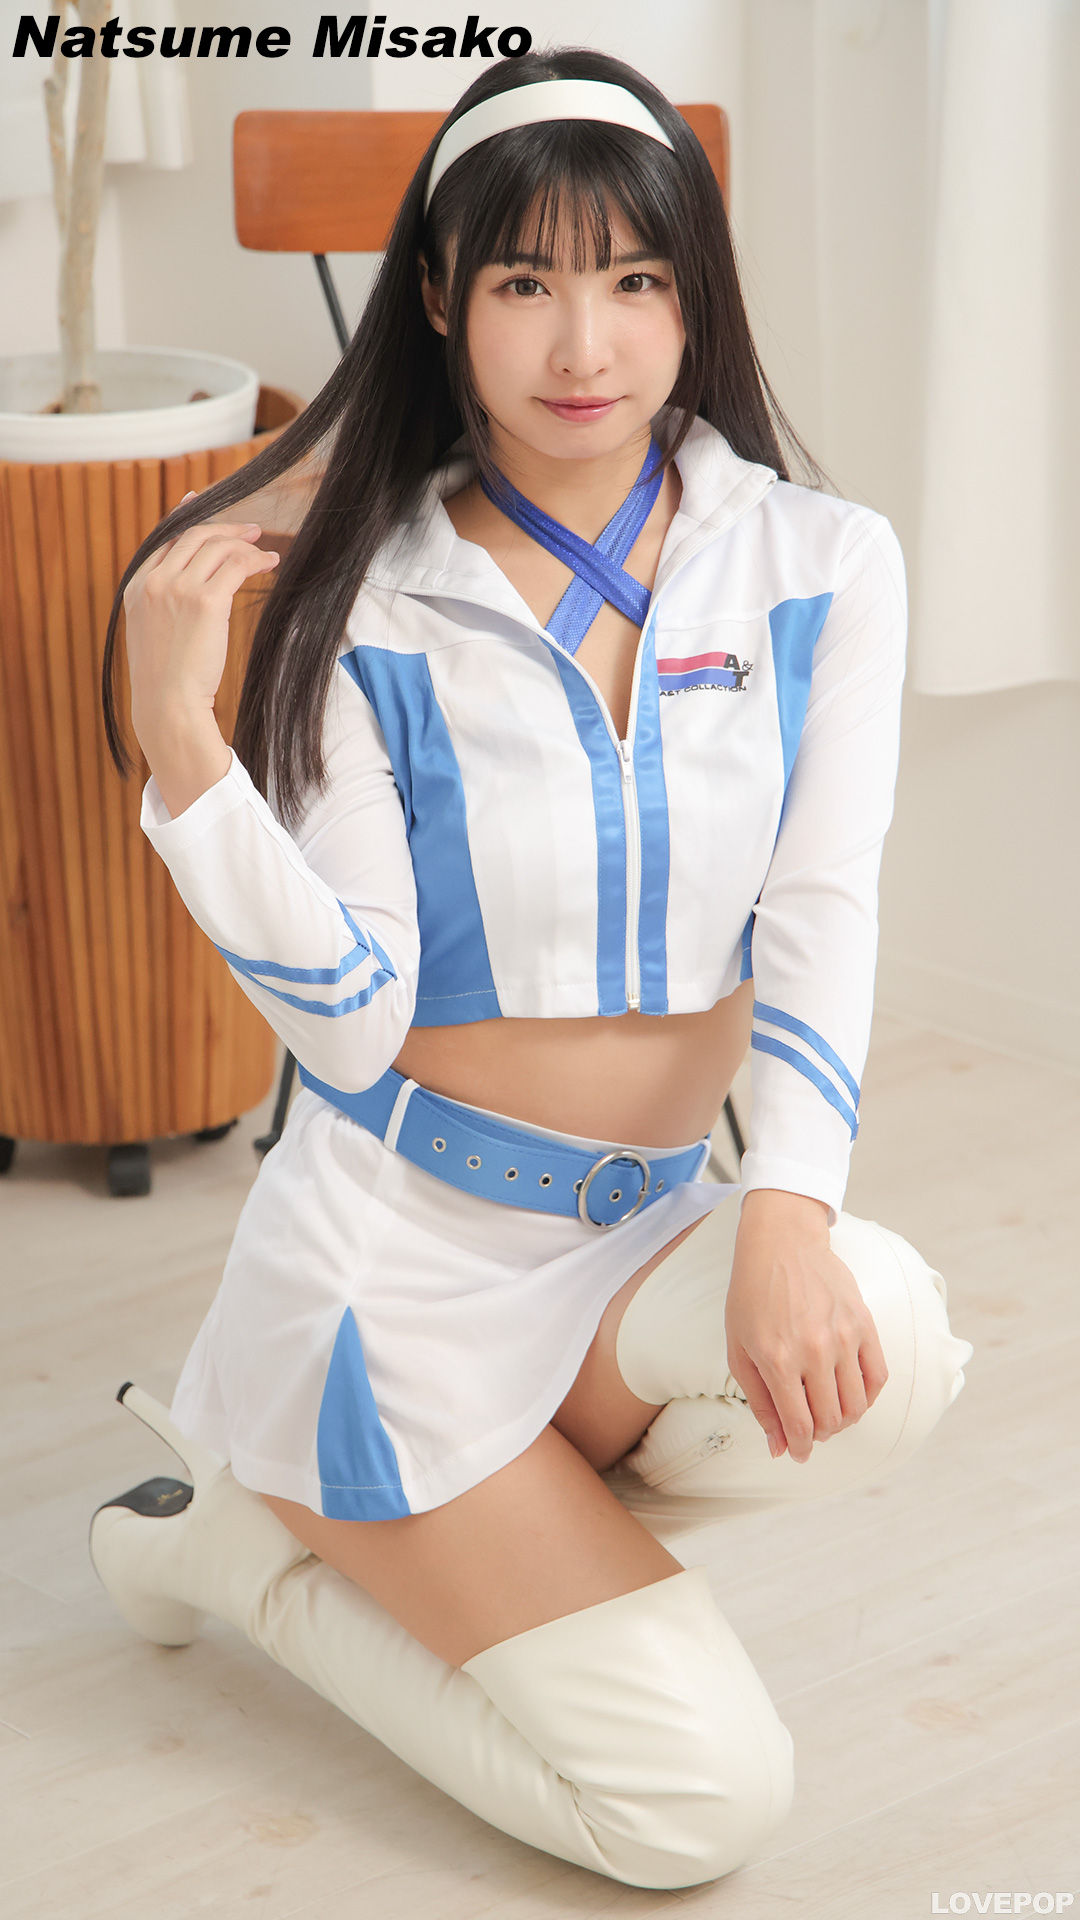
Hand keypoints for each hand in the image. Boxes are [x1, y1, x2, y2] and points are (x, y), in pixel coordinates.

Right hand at [123, 501, 278, 815]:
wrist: (167, 705)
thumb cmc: (166, 681)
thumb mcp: (152, 634)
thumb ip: (164, 605)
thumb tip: (192, 594)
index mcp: (136, 587)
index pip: (164, 539)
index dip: (185, 517)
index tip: (199, 502)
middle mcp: (154, 581)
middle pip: (193, 536)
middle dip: (224, 528)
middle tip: (251, 530)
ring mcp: (178, 588)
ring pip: (217, 547)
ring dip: (245, 544)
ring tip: (265, 551)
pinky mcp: (206, 601)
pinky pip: (237, 565)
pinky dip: (256, 560)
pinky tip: (270, 564)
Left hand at [725, 1189, 887, 1462]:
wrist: (781, 1245)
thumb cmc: (752, 1296)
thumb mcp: (739, 1350)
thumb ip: (759, 1403)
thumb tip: (778, 1447)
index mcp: (778, 1360)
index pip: (799, 1426)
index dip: (799, 1447)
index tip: (797, 1452)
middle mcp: (815, 1351)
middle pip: (830, 1421)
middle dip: (818, 1435)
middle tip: (809, 1427)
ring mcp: (844, 1337)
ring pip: (857, 1405)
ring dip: (843, 1420)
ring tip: (828, 1412)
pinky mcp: (864, 1324)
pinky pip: (878, 1378)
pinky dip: (867, 1397)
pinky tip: (851, 1394)